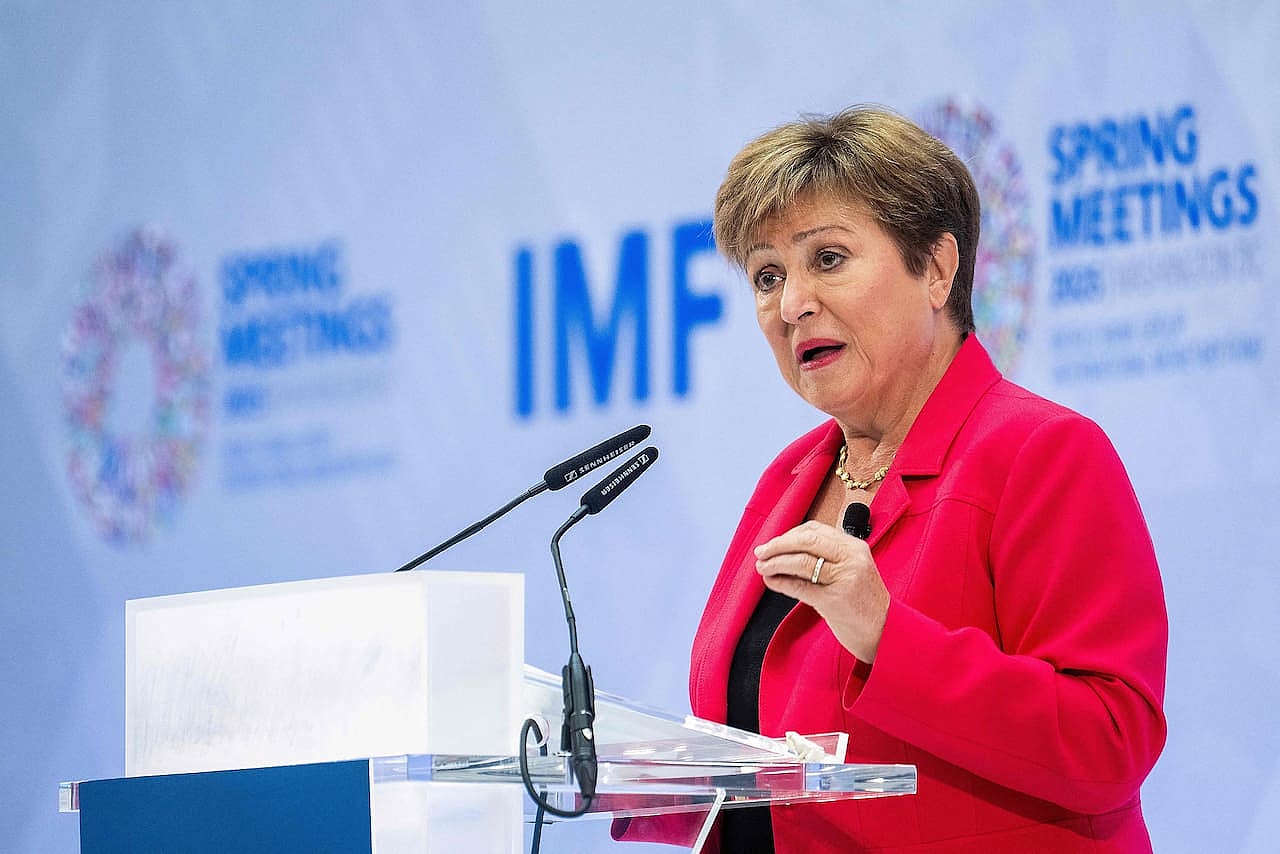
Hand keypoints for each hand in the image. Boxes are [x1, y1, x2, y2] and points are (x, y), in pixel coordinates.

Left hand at [754, 520, 889, 662]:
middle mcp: (851, 559)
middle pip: (806, 540)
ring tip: (762, 567)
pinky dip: (780, 582)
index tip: (774, 543)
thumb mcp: (852, 571)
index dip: (789, 534)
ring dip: (775, 563)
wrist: (885, 633)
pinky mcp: (835, 600)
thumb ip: (828, 558)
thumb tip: (787, 551)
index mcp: (855, 547)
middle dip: (778, 545)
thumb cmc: (865, 603)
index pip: (815, 530)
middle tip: (761, 552)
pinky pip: (799, 586)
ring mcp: (844, 578)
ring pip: (801, 561)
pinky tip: (771, 582)